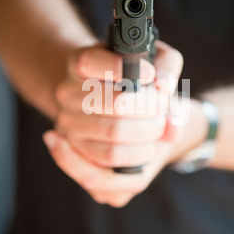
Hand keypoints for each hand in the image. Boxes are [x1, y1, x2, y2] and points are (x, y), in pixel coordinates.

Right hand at [43, 41, 204, 206]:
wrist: (118, 102)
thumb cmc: (138, 80)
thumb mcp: (154, 60)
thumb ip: (167, 65)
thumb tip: (164, 87)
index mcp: (80, 65)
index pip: (89, 62)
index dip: (121, 68)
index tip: (150, 74)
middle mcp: (67, 95)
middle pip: (115, 105)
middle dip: (151, 109)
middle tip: (164, 108)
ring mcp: (68, 126)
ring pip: (112, 141)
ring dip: (147, 137)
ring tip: (159, 129)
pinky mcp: (75, 154)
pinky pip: (96, 173)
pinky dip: (132, 161)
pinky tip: (147, 150)